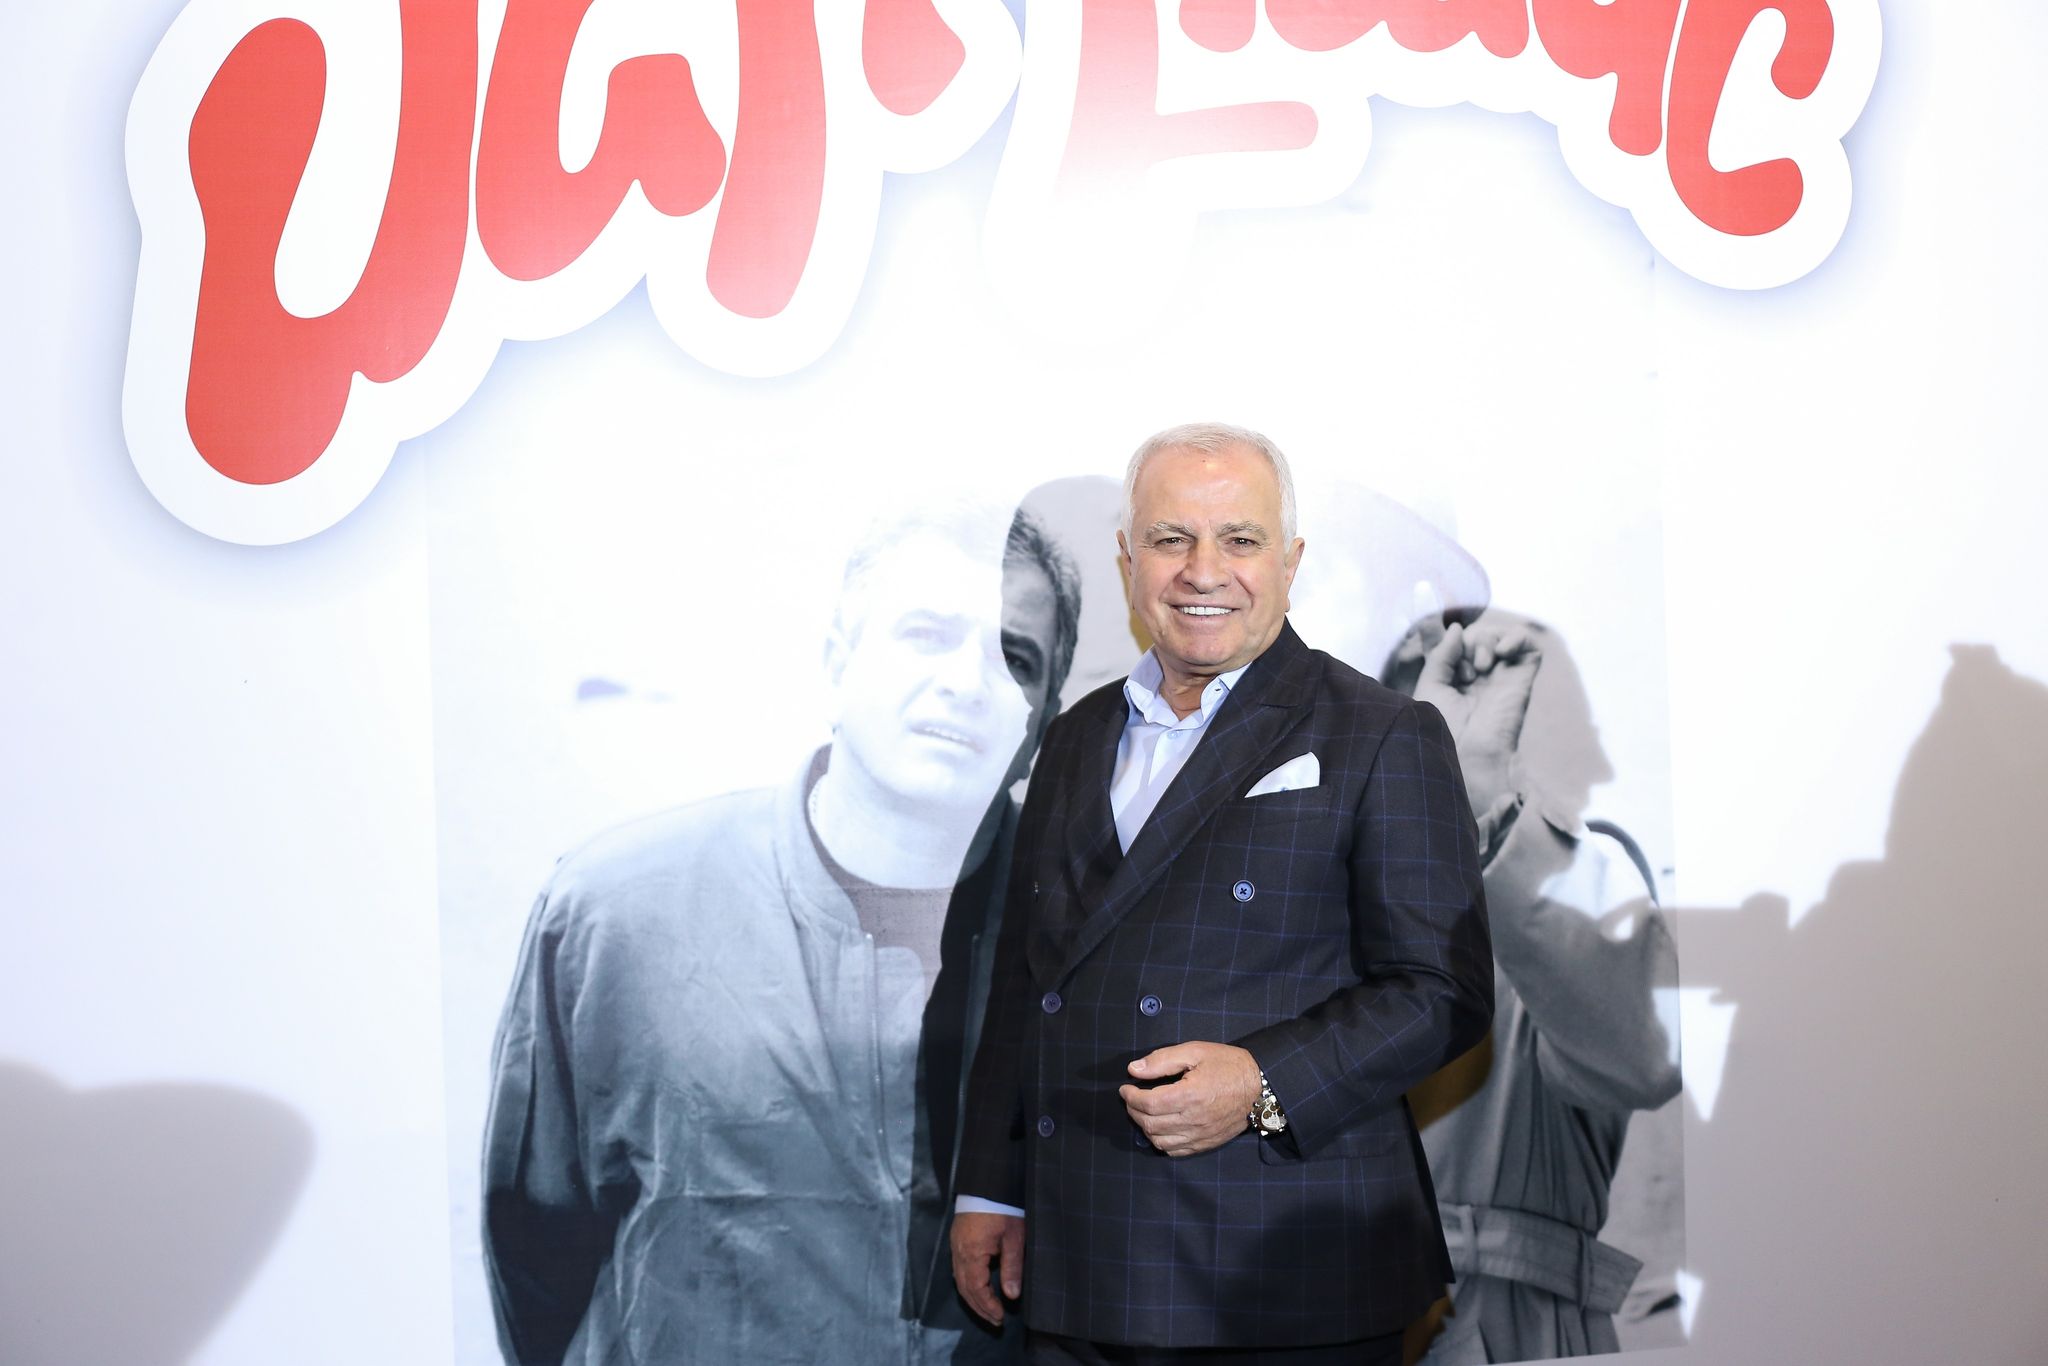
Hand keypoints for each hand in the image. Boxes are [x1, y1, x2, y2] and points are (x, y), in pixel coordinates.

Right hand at [951, 1210, 1024, 1326]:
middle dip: (980, 1308)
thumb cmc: (1003, 1209)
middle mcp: (959, 1253)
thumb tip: (1012, 1295)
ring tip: (988, 1310)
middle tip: (995, 1321)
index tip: (1001, 1317)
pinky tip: (978, 1289)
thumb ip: (1012, 1267)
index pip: (977, 1290)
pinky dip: (968, 1284)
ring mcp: (955, 1246)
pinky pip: (958, 1270)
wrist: (988, 1184)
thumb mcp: (1014, 1238)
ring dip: (973, 1298)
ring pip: (960, 1281)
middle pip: (965, 1289)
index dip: (988, 1306)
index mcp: (972, 1253)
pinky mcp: (957, 1240)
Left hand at [1120, 1041, 1262, 1156]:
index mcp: (1189, 1095)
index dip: (1130, 1097)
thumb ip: (1162, 1060)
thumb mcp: (1195, 1051)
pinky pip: (1176, 1152)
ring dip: (1145, 1128)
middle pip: (1150, 1124)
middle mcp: (1193, 1120)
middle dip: (1133, 1111)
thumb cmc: (1228, 1065)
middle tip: (1131, 1099)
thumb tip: (1134, 1069)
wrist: (1260, 1086)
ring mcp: (1200, 1135)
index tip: (1125, 1088)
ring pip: (1160, 1141)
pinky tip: (1159, 1128)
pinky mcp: (1206, 1143)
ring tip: (1143, 1113)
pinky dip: (1161, 1142)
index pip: (1148, 1103)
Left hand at [1414, 618, 1541, 815]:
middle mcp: (1482, 677)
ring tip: (1482, 665)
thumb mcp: (1431, 686)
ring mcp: (1504, 677)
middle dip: (1470, 644)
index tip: (1452, 672)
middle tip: (1467, 673)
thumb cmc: (1443, 728)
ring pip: (1501, 636)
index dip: (1454, 645)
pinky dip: (1516, 637)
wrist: (1468, 755)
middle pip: (1479, 636)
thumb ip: (1441, 655)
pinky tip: (1502, 651)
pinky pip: (1529, 645)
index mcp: (1458, 680)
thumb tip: (1458, 627)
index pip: (1459, 643)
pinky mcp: (1523, 679)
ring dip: (1488, 640)